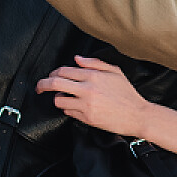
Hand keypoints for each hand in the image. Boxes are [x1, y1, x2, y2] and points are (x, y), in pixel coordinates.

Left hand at [37, 56, 153, 136]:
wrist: (137, 115)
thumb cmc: (127, 94)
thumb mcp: (115, 72)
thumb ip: (95, 63)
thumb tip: (77, 59)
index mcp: (93, 75)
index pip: (64, 70)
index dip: (53, 73)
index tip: (50, 76)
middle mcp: (87, 89)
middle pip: (54, 83)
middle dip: (42, 84)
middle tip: (39, 87)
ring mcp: (86, 104)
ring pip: (58, 99)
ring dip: (57, 98)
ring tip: (64, 98)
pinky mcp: (87, 117)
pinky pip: (68, 112)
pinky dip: (68, 108)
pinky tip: (76, 107)